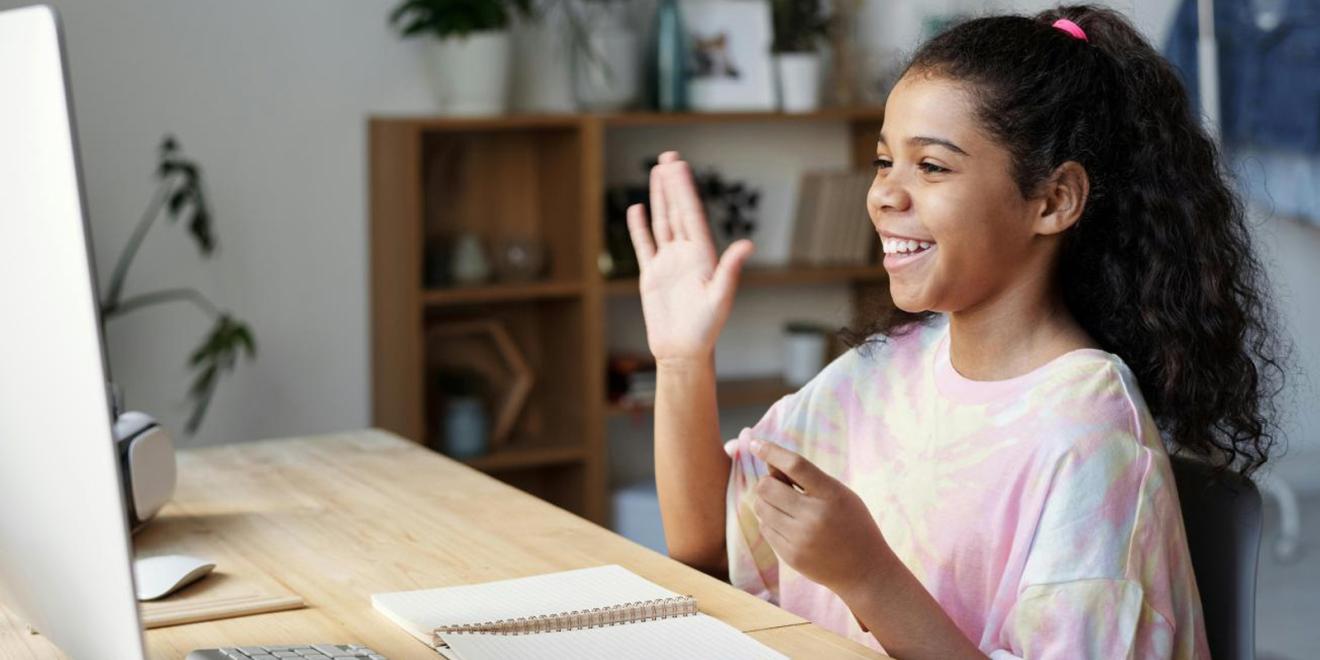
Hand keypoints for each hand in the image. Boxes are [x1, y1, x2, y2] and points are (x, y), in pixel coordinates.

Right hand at [627, 151, 754, 365]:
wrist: (683, 351)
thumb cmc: (706, 329)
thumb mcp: (720, 298)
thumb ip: (730, 269)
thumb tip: (748, 244)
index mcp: (703, 255)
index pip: (692, 215)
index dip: (685, 189)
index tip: (679, 166)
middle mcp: (686, 254)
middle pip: (677, 211)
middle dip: (673, 184)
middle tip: (669, 156)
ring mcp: (668, 262)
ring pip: (662, 222)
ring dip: (660, 198)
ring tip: (657, 172)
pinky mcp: (652, 275)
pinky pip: (645, 245)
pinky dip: (639, 227)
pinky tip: (638, 208)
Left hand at [749, 439, 896, 599]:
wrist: (865, 570)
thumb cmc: (852, 524)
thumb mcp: (839, 494)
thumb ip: (807, 479)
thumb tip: (769, 464)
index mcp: (832, 494)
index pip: (796, 465)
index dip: (772, 451)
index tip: (755, 444)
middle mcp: (814, 516)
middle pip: (767, 487)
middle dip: (768, 483)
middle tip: (781, 488)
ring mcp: (801, 538)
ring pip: (761, 508)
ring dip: (767, 503)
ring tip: (788, 508)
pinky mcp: (791, 556)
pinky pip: (765, 529)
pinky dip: (771, 522)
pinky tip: (790, 526)